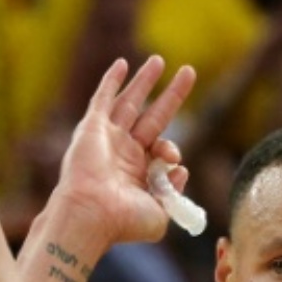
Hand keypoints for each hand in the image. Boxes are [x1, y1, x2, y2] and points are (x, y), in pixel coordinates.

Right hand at [53, 56, 194, 247]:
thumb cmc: (122, 221)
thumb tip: (180, 169)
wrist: (92, 215)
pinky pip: (102, 99)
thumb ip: (174, 193)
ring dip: (143, 81)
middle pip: (152, 116)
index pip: (162, 149)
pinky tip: (122, 64)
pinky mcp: (91, 128)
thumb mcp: (161, 213)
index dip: (172, 150)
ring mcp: (106, 139)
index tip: (172, 161)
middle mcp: (121, 153)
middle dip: (171, 95)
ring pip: (128, 102)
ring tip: (159, 60)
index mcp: (136, 173)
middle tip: (189, 71)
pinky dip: (111, 81)